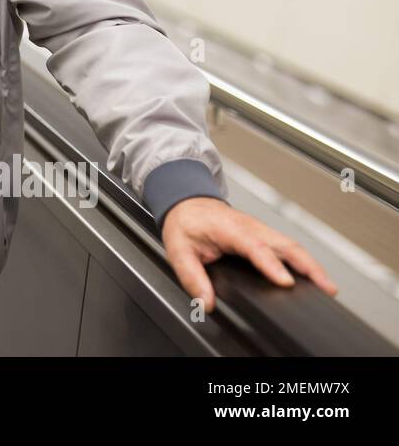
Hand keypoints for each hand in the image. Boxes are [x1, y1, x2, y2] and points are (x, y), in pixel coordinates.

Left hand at [161, 197, 338, 312]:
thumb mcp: (178, 250)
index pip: (254, 247)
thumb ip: (191, 277)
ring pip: (292, 245)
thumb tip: (205, 302)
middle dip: (308, 266)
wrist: (186, 203)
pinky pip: (288, 247)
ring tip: (328, 288)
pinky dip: (304, 262)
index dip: (271, 265)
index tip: (285, 281)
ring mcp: (260, 230)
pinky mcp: (264, 235)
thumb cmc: (185, 223)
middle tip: (326, 287)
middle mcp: (250, 227)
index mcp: (229, 229)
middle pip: (285, 244)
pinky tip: (314, 277)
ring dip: (312, 265)